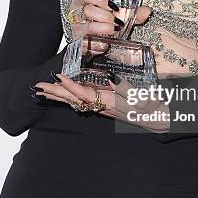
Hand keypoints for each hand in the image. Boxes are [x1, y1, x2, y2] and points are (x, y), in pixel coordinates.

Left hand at [32, 73, 169, 132]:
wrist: (159, 121)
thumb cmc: (153, 108)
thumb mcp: (142, 97)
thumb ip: (126, 88)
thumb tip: (111, 77)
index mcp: (110, 102)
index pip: (86, 93)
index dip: (71, 85)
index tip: (58, 77)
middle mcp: (103, 106)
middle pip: (75, 99)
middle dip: (56, 93)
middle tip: (38, 87)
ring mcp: (103, 107)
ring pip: (76, 101)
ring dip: (59, 96)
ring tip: (43, 92)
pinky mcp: (105, 107)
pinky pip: (83, 103)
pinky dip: (70, 99)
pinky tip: (64, 97)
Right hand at [69, 0, 151, 39]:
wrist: (97, 47)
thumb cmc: (109, 25)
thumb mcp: (123, 17)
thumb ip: (134, 13)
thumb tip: (147, 11)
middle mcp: (80, 4)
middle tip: (114, 9)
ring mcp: (77, 18)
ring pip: (87, 12)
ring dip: (104, 19)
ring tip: (116, 26)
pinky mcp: (77, 34)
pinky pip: (86, 31)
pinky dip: (100, 33)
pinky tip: (108, 37)